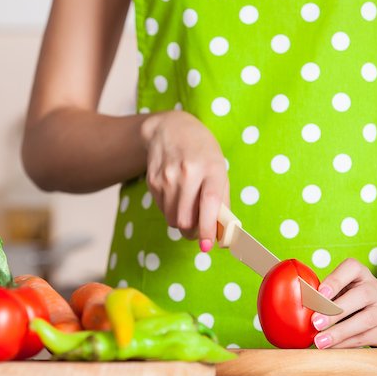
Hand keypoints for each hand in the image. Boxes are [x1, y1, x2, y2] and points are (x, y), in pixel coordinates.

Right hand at [140, 111, 228, 249]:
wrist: (170, 129)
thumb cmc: (202, 153)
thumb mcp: (219, 170)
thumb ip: (222, 202)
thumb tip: (224, 236)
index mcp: (211, 168)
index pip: (210, 202)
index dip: (209, 227)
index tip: (209, 246)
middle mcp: (187, 172)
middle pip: (186, 219)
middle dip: (194, 233)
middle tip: (201, 231)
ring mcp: (167, 177)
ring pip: (172, 219)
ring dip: (182, 223)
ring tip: (188, 209)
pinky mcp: (152, 181)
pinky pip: (162, 210)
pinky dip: (171, 210)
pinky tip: (176, 194)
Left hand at [311, 259, 376, 348]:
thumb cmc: (358, 301)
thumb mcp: (346, 290)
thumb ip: (326, 295)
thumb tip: (296, 307)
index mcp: (362, 275)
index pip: (352, 268)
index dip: (336, 280)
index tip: (320, 292)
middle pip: (362, 295)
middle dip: (336, 309)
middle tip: (315, 322)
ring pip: (366, 319)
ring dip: (340, 332)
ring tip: (320, 341)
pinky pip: (368, 337)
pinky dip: (347, 343)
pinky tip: (332, 347)